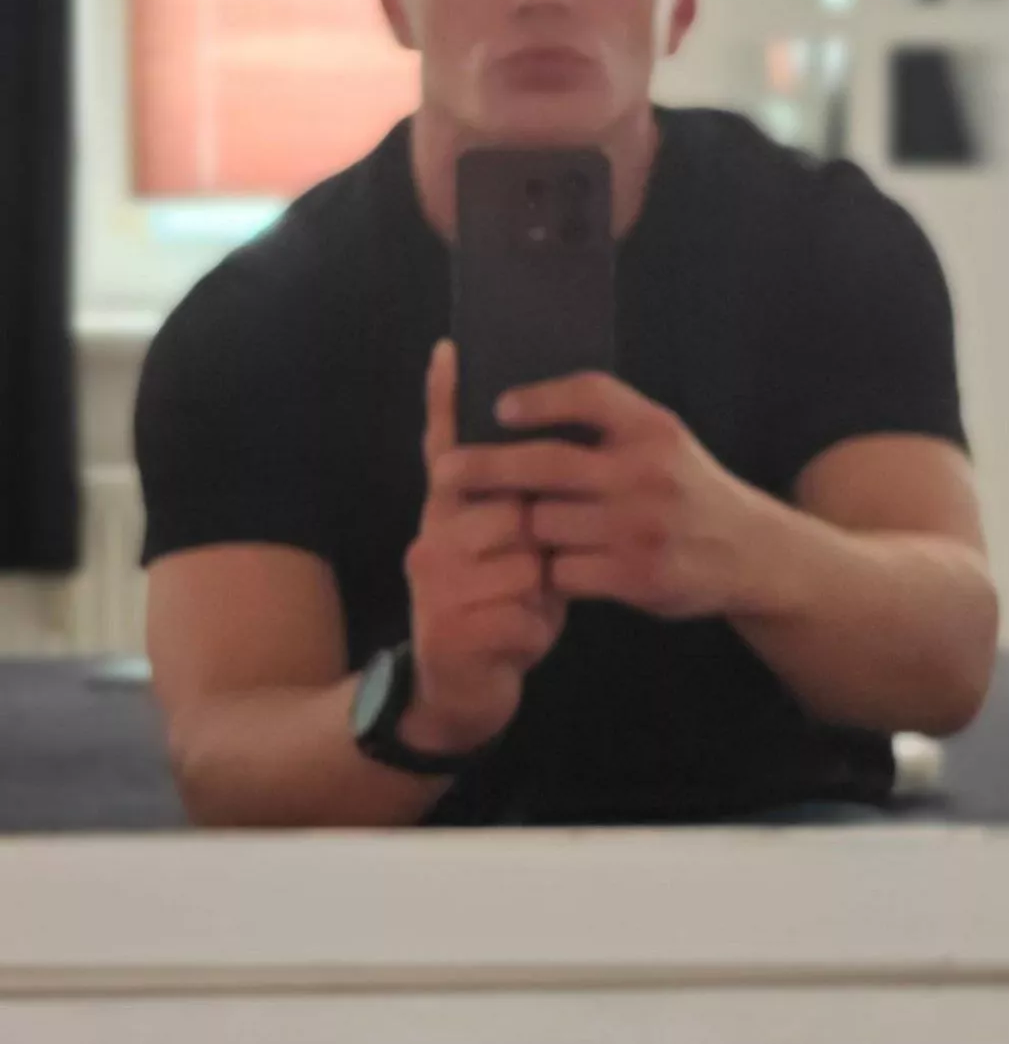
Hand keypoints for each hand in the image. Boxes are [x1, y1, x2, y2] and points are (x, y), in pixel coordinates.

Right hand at [401, 340, 565, 756]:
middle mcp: (430, 540)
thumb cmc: (498, 611)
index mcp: (445, 514)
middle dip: (544, 547)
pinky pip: (525, 615)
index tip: (450, 348)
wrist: (460, 695)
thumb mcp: (506, 555)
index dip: (447, 400)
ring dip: (542, 594)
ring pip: (526, 566)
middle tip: (535, 575)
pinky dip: (536, 633)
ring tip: (525, 609)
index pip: (447, 448)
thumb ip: (513, 505)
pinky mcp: (450, 632)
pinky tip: (517, 643)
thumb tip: (539, 446)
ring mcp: (434, 587)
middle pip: (515, 512)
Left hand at [442, 373, 761, 620]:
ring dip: (526, 528)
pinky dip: (551, 570)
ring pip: (546, 523)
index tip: (498, 407)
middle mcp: (646, 473)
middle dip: (486, 467)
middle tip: (444, 471)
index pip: (588, 394)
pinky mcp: (635, 577)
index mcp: (653, 429)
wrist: (750, 553)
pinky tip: (552, 567)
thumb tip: (521, 408)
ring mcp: (640, 527)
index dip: (539, 398)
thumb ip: (610, 424)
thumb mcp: (664, 440)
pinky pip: (563, 571)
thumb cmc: (688, 489)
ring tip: (516, 528)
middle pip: (546, 463)